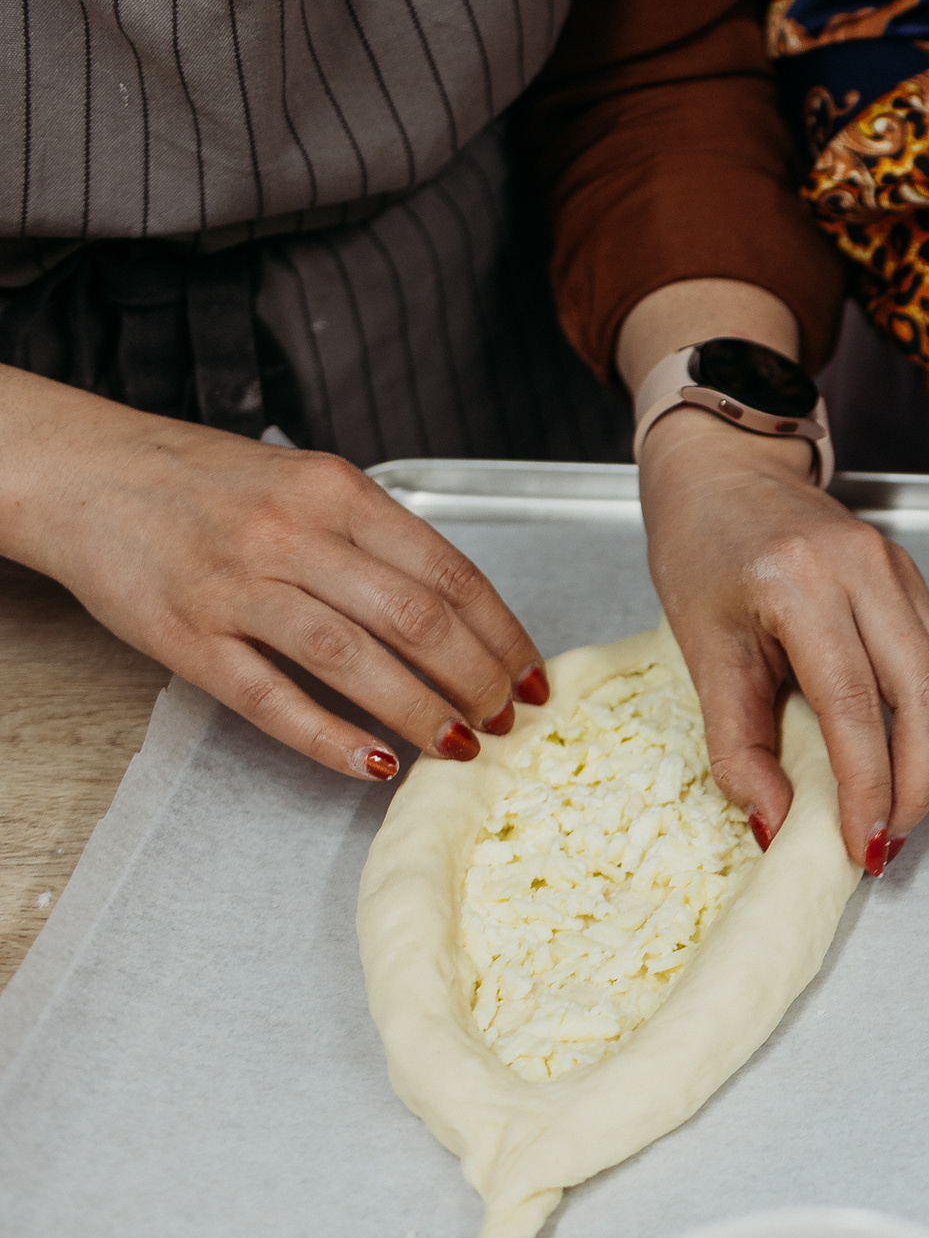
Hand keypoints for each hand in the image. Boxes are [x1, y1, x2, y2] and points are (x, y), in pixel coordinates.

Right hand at [0, 372, 540, 778]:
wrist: (86, 473)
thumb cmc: (208, 484)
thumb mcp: (307, 482)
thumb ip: (376, 536)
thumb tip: (462, 611)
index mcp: (337, 491)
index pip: (449, 571)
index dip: (502, 633)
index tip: (532, 675)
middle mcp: (292, 533)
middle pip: (415, 617)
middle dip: (475, 678)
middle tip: (504, 718)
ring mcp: (236, 586)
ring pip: (351, 658)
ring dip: (418, 710)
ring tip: (458, 744)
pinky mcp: (185, 636)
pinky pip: (270, 698)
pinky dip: (330, 738)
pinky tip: (373, 764)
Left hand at [626, 281, 928, 873]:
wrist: (728, 468)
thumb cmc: (701, 547)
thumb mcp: (700, 649)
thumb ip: (737, 742)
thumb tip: (774, 823)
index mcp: (802, 583)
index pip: (855, 705)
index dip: (867, 785)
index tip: (860, 844)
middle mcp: (867, 572)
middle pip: (927, 699)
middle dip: (918, 785)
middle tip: (888, 840)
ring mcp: (901, 572)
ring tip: (899, 810)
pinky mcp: (916, 581)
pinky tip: (906, 760)